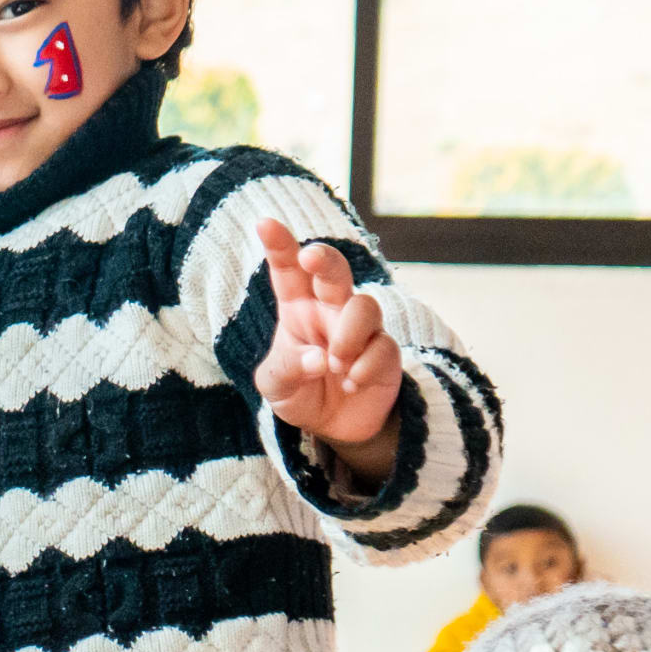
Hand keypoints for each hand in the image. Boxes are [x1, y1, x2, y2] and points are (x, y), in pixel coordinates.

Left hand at [247, 216, 402, 475]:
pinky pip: (382, 347)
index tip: (264, 224)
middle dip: (324, 259)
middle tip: (310, 257)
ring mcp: (361, 328)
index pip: (287, 271)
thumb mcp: (275, 386)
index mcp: (297, 308)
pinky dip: (364, 367)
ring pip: (365, 306)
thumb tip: (320, 359)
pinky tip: (352, 384)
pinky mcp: (386, 351)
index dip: (279, 245)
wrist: (334, 427)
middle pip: (334, 271)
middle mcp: (330, 309)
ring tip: (335, 365)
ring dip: (347, 335)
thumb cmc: (299, 393)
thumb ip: (287, 369)